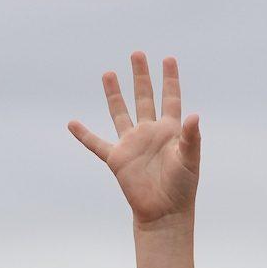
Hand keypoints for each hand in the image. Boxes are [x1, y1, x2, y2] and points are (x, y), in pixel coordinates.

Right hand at [70, 52, 199, 228]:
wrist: (164, 213)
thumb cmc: (182, 187)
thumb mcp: (189, 159)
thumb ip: (191, 137)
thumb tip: (194, 115)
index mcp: (169, 130)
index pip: (170, 98)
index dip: (170, 79)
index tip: (168, 58)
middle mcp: (149, 132)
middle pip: (144, 97)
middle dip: (141, 76)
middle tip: (137, 54)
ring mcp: (131, 144)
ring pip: (120, 113)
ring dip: (114, 94)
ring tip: (108, 73)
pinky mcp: (117, 159)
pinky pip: (96, 144)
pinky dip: (84, 134)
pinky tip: (72, 123)